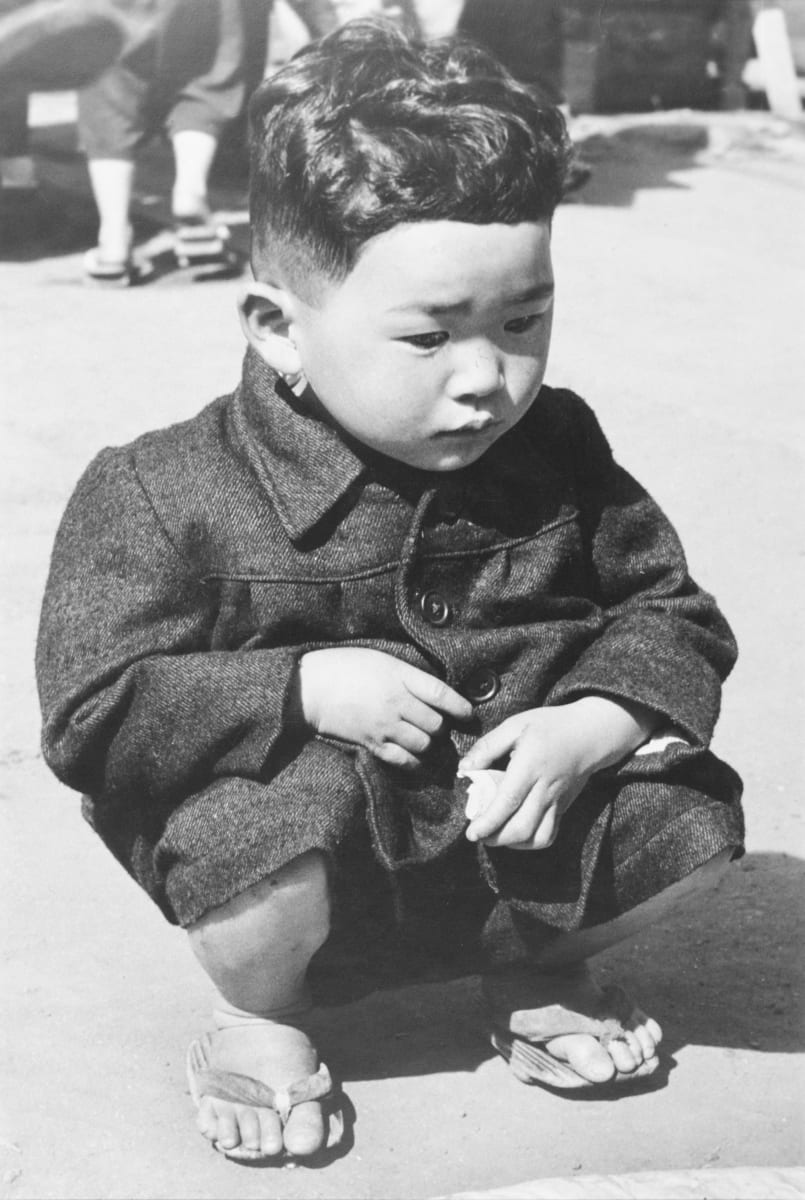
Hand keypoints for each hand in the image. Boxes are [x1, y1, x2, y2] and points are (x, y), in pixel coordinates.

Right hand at [298, 647, 472, 767]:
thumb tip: (435, 691)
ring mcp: (384, 726)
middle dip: (443, 726)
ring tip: (427, 739)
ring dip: (430, 744)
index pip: (441, 694)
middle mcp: (396, 703)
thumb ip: (409, 675)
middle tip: (441, 725)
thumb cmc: (345, 667)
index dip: (460, 706)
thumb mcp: (381, 659)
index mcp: (399, 677)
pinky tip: (418, 759)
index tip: (469, 713)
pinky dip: (415, 762)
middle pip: (436, 724)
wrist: (310, 689)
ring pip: (424, 744)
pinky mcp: (372, 744)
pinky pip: (403, 760)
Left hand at [458, 696, 655, 849]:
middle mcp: (545, 789)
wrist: (592, 733)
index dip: (488, 822)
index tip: (471, 833)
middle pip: (521, 827)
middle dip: (496, 839)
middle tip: (478, 835)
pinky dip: (531, 842)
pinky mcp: (564, 807)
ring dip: (513, 844)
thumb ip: (488, 747)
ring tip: (495, 836)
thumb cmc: (551, 726)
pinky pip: (550, 835)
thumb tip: (464, 769)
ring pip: (537, 837)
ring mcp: (557, 801)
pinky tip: (516, 834)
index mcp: (530, 767)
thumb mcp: (516, 725)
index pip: (508, 802)